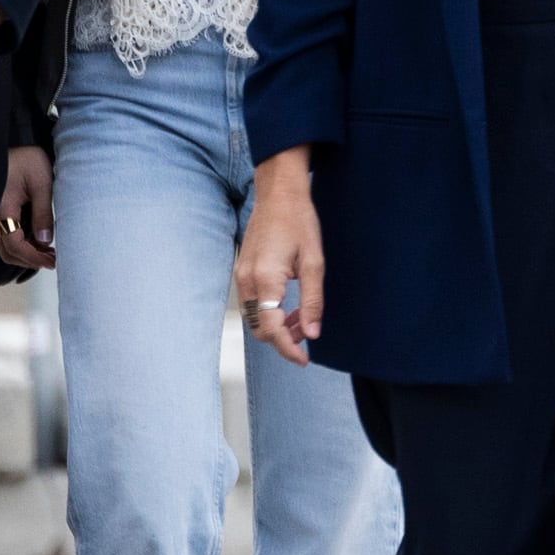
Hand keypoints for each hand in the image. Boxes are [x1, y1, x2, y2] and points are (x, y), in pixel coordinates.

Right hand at [0, 144, 55, 270]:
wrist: (4, 146)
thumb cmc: (25, 160)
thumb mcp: (42, 183)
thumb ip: (43, 213)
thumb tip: (46, 241)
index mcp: (2, 209)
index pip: (15, 245)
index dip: (33, 257)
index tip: (52, 261)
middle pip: (8, 252)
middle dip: (30, 260)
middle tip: (54, 260)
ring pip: (6, 247)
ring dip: (26, 253)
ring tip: (50, 252)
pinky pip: (5, 236)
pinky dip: (21, 244)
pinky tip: (38, 240)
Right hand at [236, 149, 325, 364]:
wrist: (278, 194)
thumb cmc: (298, 222)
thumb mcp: (314, 262)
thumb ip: (312, 301)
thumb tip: (312, 333)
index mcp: (266, 279)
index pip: (272, 329)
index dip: (288, 349)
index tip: (303, 360)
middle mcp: (247, 280)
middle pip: (259, 329)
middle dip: (282, 340)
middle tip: (306, 338)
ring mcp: (241, 276)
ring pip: (255, 318)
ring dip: (276, 326)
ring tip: (301, 321)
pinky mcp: (242, 271)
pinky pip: (252, 303)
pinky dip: (269, 312)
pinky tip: (289, 306)